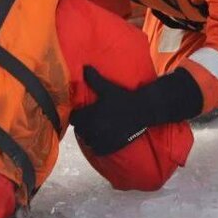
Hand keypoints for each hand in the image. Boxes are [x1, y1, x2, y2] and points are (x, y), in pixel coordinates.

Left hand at [72, 65, 205, 155]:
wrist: (143, 110)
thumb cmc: (124, 98)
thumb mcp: (108, 88)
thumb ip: (94, 79)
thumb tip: (84, 67)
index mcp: (90, 114)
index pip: (74, 118)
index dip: (77, 115)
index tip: (81, 113)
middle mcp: (94, 128)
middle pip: (79, 131)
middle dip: (83, 126)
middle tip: (89, 122)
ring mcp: (102, 139)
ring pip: (87, 141)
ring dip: (89, 137)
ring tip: (95, 131)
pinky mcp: (111, 146)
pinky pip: (97, 150)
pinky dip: (98, 147)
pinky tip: (102, 140)